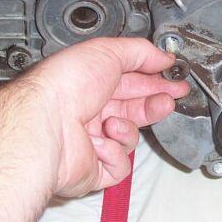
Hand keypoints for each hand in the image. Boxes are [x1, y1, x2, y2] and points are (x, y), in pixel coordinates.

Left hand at [28, 37, 189, 196]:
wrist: (45, 126)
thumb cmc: (66, 86)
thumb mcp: (107, 52)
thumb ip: (141, 52)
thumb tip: (165, 57)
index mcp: (91, 83)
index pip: (131, 81)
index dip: (155, 81)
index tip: (175, 81)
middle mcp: (90, 111)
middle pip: (133, 108)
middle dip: (154, 102)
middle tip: (172, 97)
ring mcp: (92, 141)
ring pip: (129, 138)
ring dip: (127, 129)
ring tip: (114, 123)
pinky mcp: (93, 169)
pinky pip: (119, 166)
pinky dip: (114, 154)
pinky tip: (101, 144)